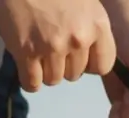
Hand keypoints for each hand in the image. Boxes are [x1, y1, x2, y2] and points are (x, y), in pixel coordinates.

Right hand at [0, 0, 115, 90]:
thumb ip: (89, 24)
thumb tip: (87, 51)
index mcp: (98, 24)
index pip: (103, 66)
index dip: (88, 65)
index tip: (76, 56)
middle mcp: (79, 39)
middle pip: (75, 74)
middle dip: (63, 65)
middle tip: (49, 47)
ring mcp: (53, 46)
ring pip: (54, 80)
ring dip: (44, 71)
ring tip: (36, 52)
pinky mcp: (26, 51)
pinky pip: (32, 83)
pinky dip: (28, 80)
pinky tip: (25, 67)